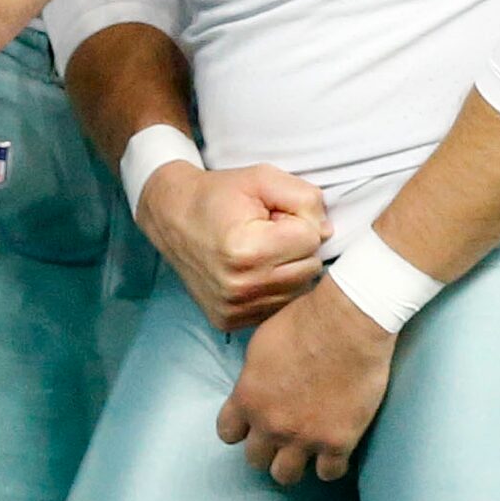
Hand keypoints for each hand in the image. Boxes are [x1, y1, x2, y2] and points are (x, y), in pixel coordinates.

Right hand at [138, 161, 331, 331]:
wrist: (172, 217)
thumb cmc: (219, 195)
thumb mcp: (261, 178)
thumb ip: (304, 197)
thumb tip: (327, 232)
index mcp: (247, 251)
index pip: (311, 238)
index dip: (296, 219)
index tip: (272, 213)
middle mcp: (241, 288)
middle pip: (309, 268)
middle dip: (296, 245)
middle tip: (267, 231)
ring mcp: (234, 310)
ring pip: (298, 290)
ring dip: (288, 268)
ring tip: (260, 249)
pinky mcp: (230, 322)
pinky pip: (278, 306)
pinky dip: (273, 287)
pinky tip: (253, 270)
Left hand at [218, 274, 395, 484]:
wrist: (348, 323)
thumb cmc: (304, 320)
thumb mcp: (261, 343)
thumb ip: (253, 376)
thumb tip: (254, 389)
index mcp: (248, 397)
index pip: (227, 432)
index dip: (239, 428)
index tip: (251, 423)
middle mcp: (271, 424)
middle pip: (255, 460)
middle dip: (266, 447)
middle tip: (280, 434)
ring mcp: (304, 437)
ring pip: (286, 476)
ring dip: (293, 462)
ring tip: (303, 447)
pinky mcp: (338, 443)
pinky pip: (328, 473)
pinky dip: (330, 464)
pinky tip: (333, 450)